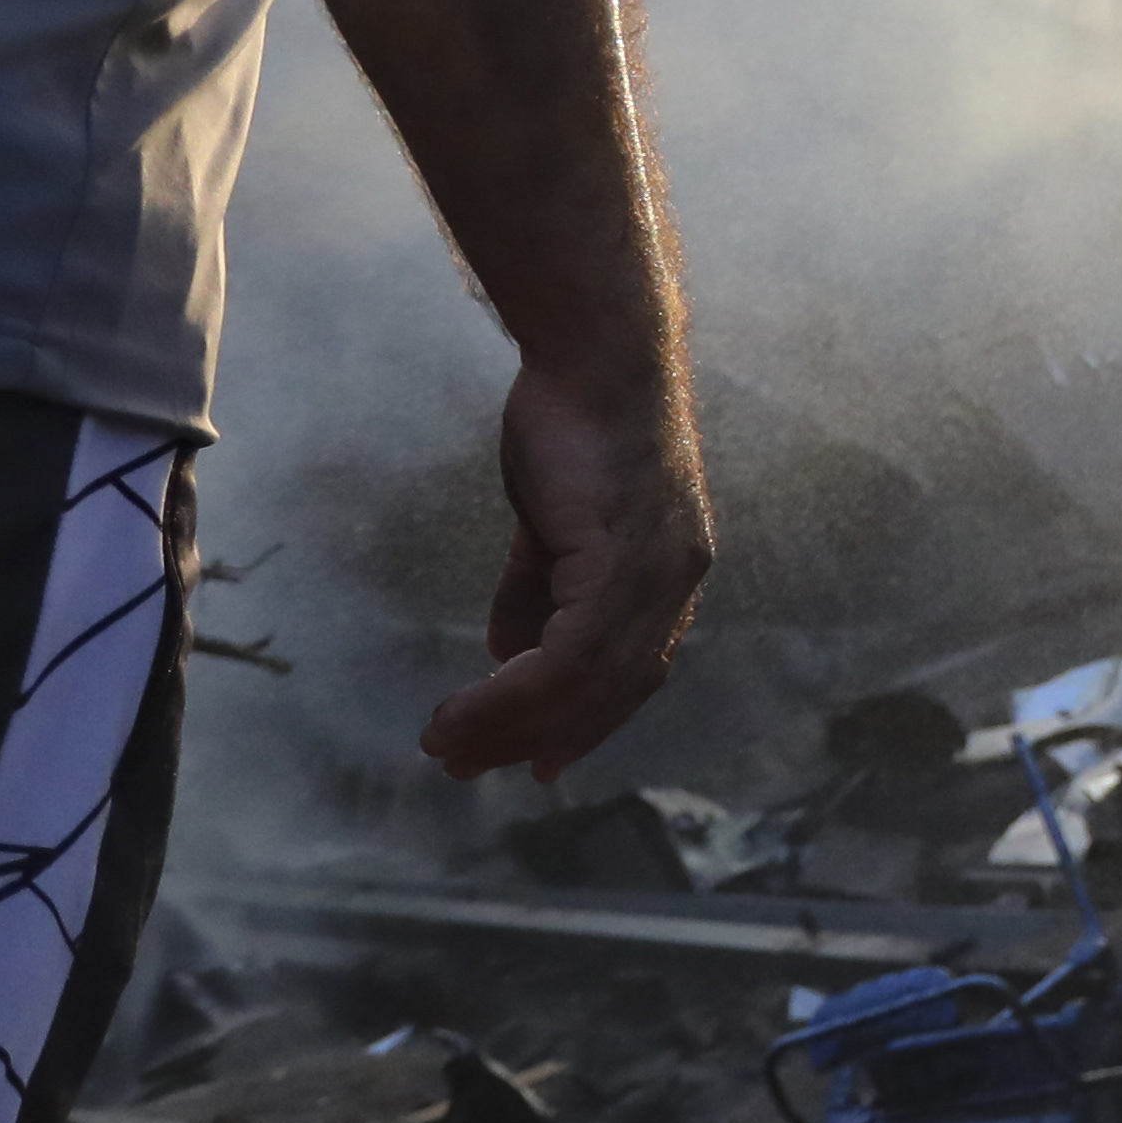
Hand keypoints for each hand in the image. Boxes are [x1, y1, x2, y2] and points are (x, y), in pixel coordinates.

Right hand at [423, 358, 714, 778]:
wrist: (597, 358)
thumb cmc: (575, 427)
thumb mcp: (554, 522)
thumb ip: (539, 588)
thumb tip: (510, 652)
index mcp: (667, 579)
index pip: (630, 677)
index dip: (582, 726)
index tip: (534, 764)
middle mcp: (675, 586)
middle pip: (608, 694)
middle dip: (533, 738)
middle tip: (464, 764)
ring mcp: (656, 575)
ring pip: (584, 685)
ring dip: (508, 723)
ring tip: (445, 742)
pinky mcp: (622, 559)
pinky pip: (569, 654)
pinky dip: (513, 691)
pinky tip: (467, 705)